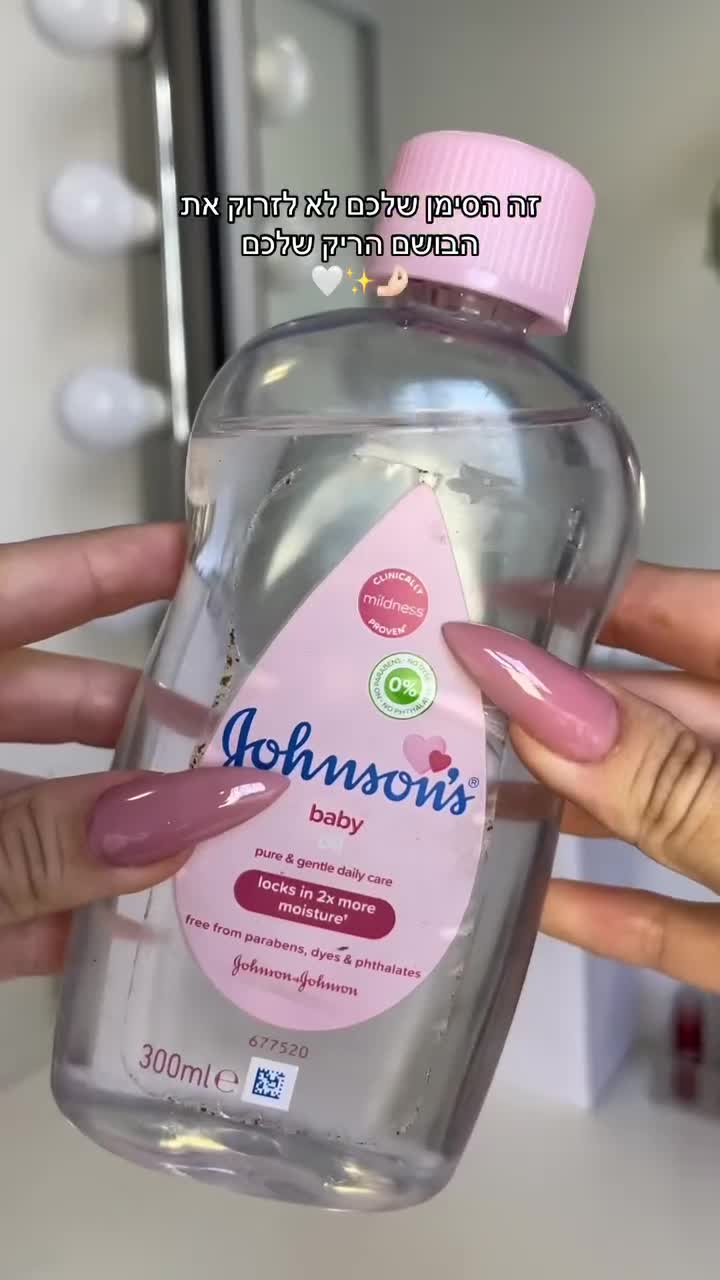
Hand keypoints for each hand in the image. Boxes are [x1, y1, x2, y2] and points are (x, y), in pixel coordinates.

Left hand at [0, 524, 285, 979]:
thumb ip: (48, 837)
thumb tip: (212, 807)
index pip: (24, 589)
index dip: (118, 566)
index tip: (213, 557)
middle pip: (48, 702)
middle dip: (151, 718)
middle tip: (256, 736)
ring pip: (33, 805)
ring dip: (118, 834)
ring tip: (228, 846)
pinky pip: (1, 895)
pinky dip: (56, 918)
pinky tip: (132, 942)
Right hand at [443, 563, 719, 991]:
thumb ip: (663, 777)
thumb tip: (530, 700)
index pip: (694, 612)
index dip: (595, 598)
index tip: (487, 594)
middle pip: (660, 716)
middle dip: (553, 713)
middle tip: (434, 702)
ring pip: (663, 812)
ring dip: (569, 809)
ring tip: (456, 792)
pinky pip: (685, 918)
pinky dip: (615, 913)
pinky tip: (532, 904)